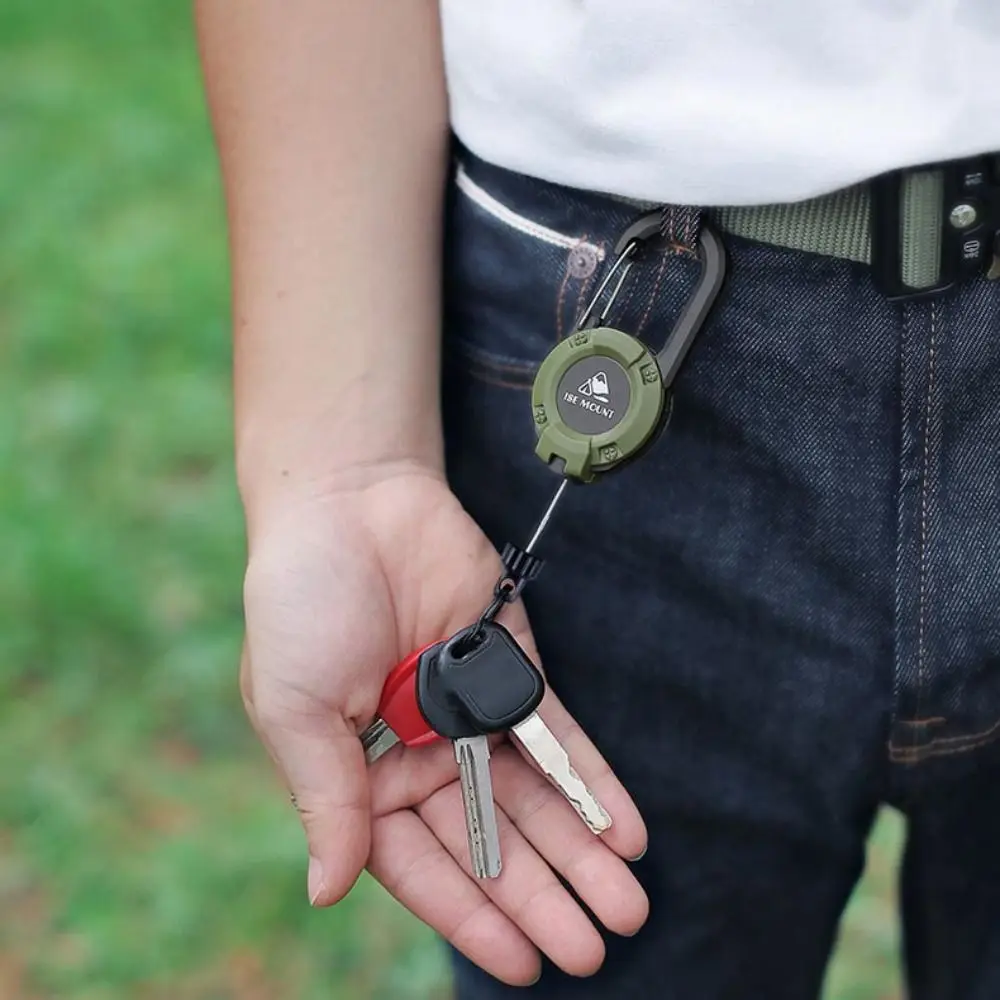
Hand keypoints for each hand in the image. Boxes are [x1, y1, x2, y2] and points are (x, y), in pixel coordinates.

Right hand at [240, 465, 648, 984]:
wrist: (351, 502)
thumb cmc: (300, 604)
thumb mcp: (295, 708)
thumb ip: (324, 799)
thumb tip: (326, 891)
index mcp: (362, 776)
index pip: (424, 865)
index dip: (472, 916)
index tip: (524, 962)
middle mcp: (422, 754)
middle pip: (491, 841)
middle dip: (542, 894)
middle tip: (594, 948)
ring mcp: (471, 710)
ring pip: (533, 797)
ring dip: (580, 850)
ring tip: (627, 906)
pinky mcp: (513, 666)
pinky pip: (558, 733)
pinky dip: (591, 780)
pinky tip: (627, 829)